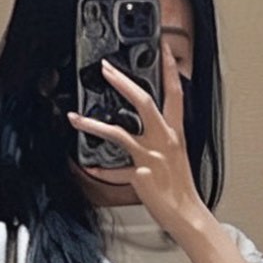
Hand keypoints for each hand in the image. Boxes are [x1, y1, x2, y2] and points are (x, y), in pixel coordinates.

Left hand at [66, 35, 205, 244]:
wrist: (186, 213)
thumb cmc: (180, 186)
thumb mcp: (176, 154)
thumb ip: (162, 137)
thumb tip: (147, 127)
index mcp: (175, 133)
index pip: (176, 93)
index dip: (171, 69)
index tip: (165, 49)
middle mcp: (164, 140)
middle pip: (144, 102)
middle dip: (123, 82)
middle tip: (106, 69)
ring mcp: (151, 157)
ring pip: (119, 132)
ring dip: (93, 124)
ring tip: (75, 118)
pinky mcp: (140, 174)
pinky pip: (114, 170)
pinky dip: (101, 169)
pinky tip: (88, 166)